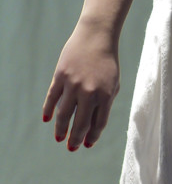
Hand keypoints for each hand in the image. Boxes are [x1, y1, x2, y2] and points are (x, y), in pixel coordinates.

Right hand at [42, 19, 119, 150]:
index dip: (92, 137)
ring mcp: (73, 84)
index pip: (97, 124)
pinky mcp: (60, 76)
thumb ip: (105, 104)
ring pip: (63, 115)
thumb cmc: (107, 62)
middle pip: (80, 124)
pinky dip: (48, 111)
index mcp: (105, 95)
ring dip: (61, 129)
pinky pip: (51, 99)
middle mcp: (89, 92)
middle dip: (75, 139)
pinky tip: (48, 120)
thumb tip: (93, 128)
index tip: (87, 144)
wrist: (96, 36)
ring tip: (60, 138)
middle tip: (72, 147)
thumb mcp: (113, 83)